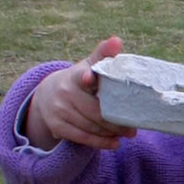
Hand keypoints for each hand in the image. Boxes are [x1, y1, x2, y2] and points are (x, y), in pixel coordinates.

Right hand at [22, 37, 133, 151]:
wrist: (48, 95)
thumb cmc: (79, 80)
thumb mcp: (89, 65)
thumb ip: (104, 55)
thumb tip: (116, 39)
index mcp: (76, 75)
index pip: (81, 75)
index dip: (86, 77)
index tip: (89, 77)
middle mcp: (65, 92)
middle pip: (95, 111)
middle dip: (116, 120)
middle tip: (134, 127)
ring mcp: (59, 110)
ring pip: (91, 126)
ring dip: (111, 132)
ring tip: (128, 133)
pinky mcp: (57, 126)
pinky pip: (82, 138)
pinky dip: (101, 142)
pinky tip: (115, 143)